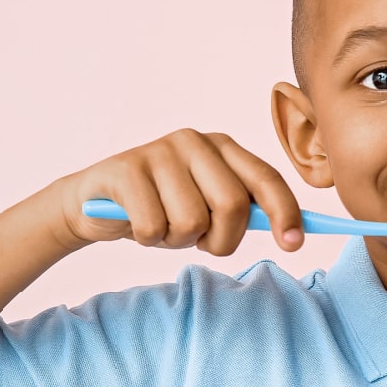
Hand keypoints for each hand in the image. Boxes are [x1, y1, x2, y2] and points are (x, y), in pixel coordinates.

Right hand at [49, 129, 304, 255]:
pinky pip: (154, 227)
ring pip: (192, 221)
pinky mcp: (126, 168)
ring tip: (162, 227)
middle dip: (222, 240)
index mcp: (222, 147)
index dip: (285, 213)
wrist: (93, 203)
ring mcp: (159, 151)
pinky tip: (136, 223)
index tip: (293, 244)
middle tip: (201, 243)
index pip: (266, 178)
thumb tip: (291, 232)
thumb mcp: (207, 206)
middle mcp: (194, 142)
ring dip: (177, 241)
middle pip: (232, 205)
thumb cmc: (161, 208)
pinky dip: (148, 239)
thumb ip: (243, 210)